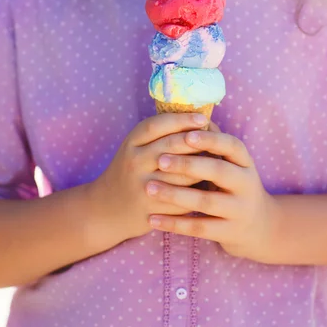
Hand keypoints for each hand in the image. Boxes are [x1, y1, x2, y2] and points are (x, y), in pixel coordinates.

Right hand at [86, 113, 212, 249]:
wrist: (107, 208)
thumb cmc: (131, 170)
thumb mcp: (137, 147)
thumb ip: (161, 134)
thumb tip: (200, 119)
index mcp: (132, 142)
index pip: (158, 124)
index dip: (182, 119)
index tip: (203, 117)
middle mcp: (134, 161)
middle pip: (172, 145)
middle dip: (198, 140)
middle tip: (218, 138)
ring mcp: (142, 185)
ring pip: (182, 174)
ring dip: (203, 167)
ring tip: (220, 161)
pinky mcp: (150, 207)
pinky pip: (182, 198)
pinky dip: (198, 191)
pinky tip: (211, 185)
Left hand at [145, 123, 280, 260]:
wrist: (259, 226)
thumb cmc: (234, 184)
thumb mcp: (232, 163)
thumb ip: (214, 141)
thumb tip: (191, 112)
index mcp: (245, 162)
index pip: (231, 145)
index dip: (210, 139)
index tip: (186, 135)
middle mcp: (246, 184)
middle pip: (218, 171)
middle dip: (188, 165)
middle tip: (160, 160)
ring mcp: (239, 209)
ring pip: (206, 201)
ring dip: (175, 194)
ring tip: (150, 188)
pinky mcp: (229, 232)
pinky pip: (199, 228)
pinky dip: (175, 224)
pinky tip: (153, 219)